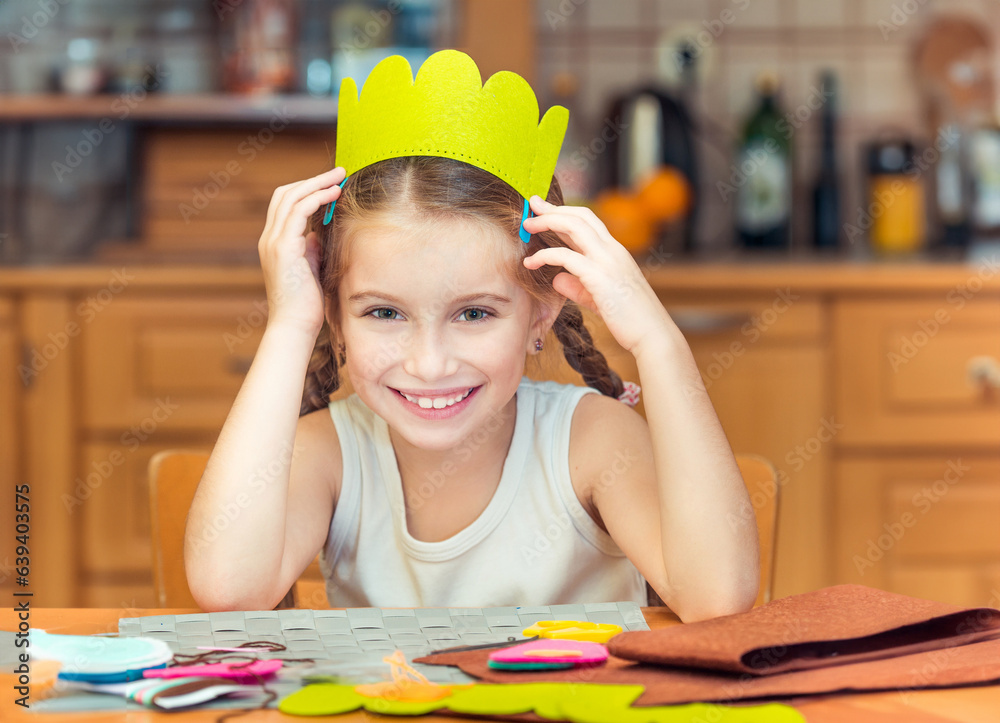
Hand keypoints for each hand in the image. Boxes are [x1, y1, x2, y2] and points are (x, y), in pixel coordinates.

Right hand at [257, 167, 345, 335]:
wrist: (294, 326)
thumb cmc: (305, 304)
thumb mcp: (309, 269)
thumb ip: (310, 249)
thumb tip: (317, 234)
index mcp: (274, 243)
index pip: (285, 204)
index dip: (307, 189)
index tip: (331, 184)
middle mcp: (269, 238)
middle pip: (285, 194)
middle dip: (313, 179)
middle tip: (338, 172)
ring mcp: (274, 242)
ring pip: (291, 197)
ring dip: (317, 182)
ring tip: (339, 176)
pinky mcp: (283, 248)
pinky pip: (298, 211)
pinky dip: (317, 197)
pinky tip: (334, 194)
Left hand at [521, 196, 673, 355]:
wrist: (652, 334)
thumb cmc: (629, 320)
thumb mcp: (598, 298)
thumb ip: (578, 286)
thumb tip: (556, 279)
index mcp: (615, 252)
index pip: (589, 221)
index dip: (564, 212)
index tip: (543, 209)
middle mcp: (613, 250)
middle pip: (580, 216)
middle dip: (553, 208)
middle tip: (531, 205)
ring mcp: (608, 261)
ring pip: (574, 226)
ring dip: (548, 222)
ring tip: (526, 226)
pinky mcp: (600, 277)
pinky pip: (566, 257)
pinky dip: (545, 255)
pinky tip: (530, 263)